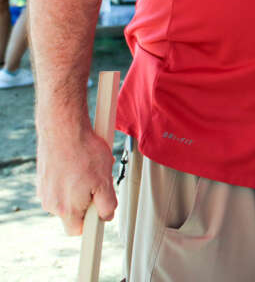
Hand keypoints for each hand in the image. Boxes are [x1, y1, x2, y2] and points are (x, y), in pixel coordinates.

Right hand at [36, 119, 116, 235]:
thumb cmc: (84, 152)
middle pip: (74, 212)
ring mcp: (44, 190)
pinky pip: (59, 184)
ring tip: (89, 168)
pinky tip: (79, 161)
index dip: (91, 222)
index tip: (100, 212)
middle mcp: (51, 203)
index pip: (78, 230)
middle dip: (88, 200)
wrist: (63, 129)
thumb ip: (106, 205)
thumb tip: (106, 217)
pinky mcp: (43, 177)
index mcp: (66, 209)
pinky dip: (70, 176)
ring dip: (80, 187)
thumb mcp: (105, 181)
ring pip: (67, 197)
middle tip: (98, 182)